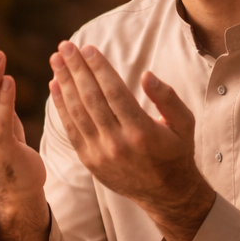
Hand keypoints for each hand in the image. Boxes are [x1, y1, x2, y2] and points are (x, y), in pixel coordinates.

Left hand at [48, 41, 214, 240]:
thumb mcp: (184, 123)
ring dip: (64, 83)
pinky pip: (71, 129)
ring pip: (77, 112)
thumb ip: (167, 98)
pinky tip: (55, 86)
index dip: (99, 68)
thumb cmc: (176, 152)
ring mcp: (101, 154)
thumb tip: (147, 75)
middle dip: (76, 69)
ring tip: (56, 60)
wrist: (166, 193)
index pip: (114, 91)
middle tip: (65, 47)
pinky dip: (61, 107)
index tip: (87, 47)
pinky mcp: (90, 161)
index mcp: (142, 131)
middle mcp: (118, 143)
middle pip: (91, 98)